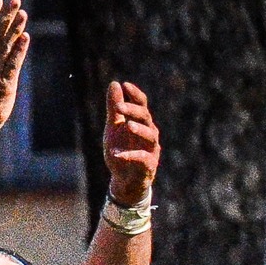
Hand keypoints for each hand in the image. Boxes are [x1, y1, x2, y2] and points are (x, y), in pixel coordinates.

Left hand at [103, 81, 159, 203]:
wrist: (124, 181)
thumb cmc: (121, 151)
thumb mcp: (113, 129)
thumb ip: (114, 109)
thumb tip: (114, 84)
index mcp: (140, 122)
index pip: (141, 104)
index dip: (135, 95)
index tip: (125, 85)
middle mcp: (149, 133)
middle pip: (146, 117)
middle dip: (133, 111)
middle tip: (119, 108)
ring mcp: (151, 149)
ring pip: (150, 136)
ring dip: (139, 130)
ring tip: (127, 126)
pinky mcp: (149, 166)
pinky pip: (143, 159)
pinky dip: (131, 156)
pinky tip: (117, 154)